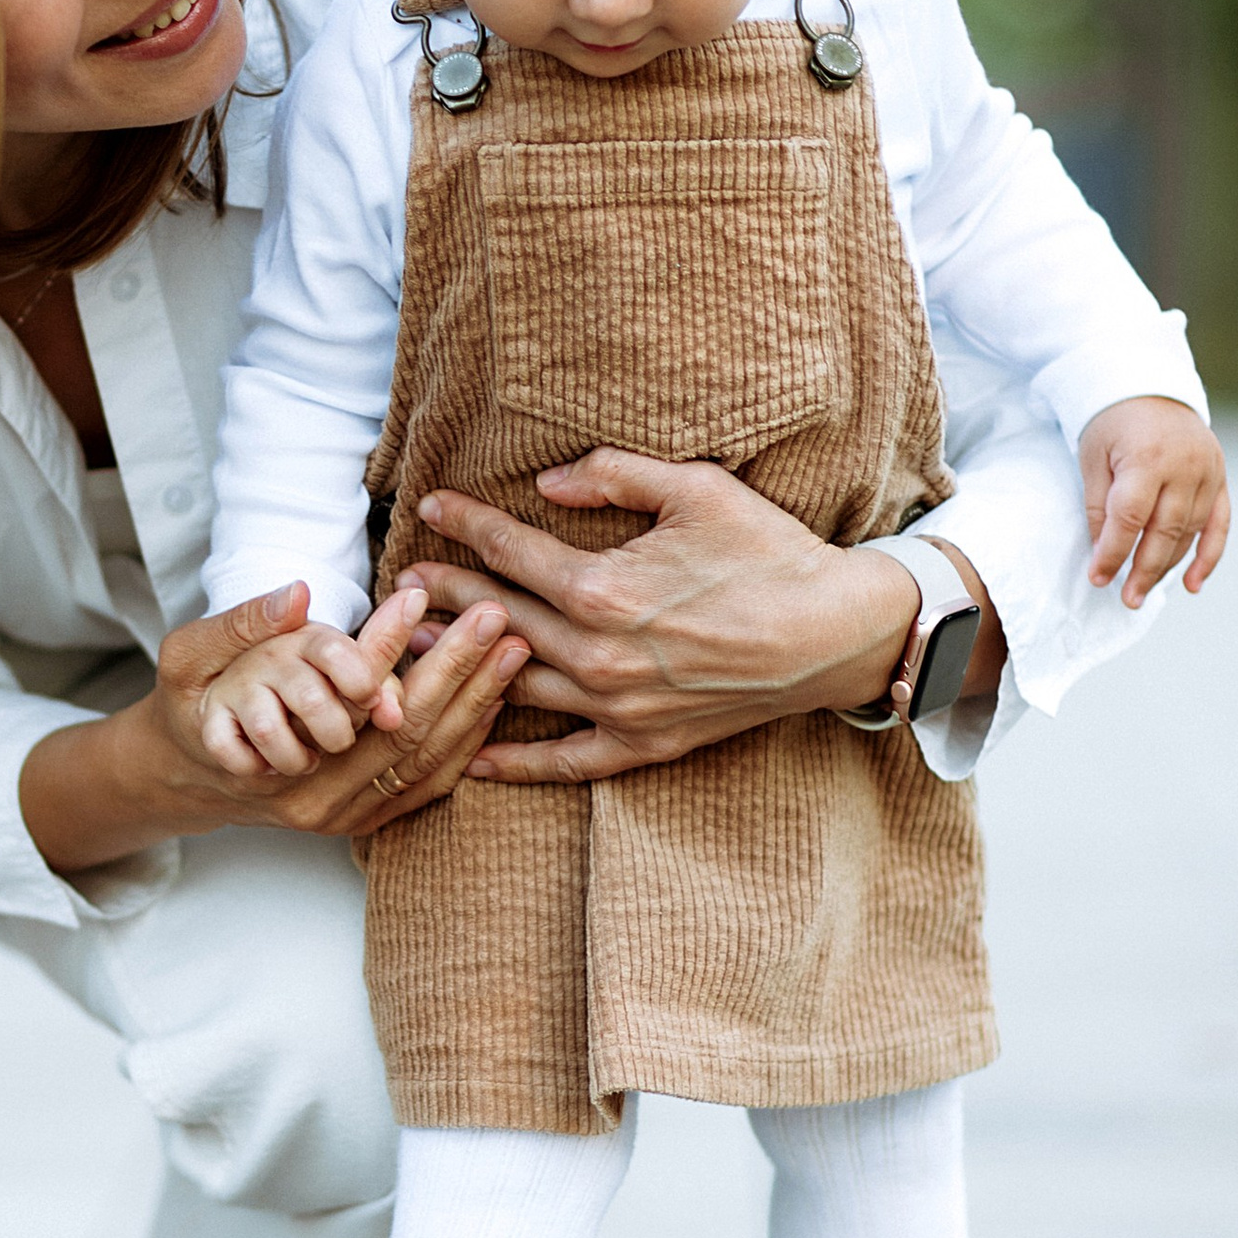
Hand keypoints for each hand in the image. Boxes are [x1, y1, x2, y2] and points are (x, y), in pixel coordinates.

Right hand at [19, 580, 530, 869]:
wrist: (187, 777)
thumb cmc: (188, 706)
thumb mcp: (186, 659)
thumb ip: (239, 625)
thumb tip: (299, 594)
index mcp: (273, 744)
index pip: (349, 690)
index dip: (392, 640)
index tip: (426, 594)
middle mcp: (312, 792)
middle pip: (403, 729)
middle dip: (457, 667)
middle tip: (496, 615)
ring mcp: (339, 816)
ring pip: (424, 761)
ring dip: (474, 704)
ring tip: (512, 650)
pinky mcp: (360, 824)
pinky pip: (428, 787)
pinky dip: (468, 742)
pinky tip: (494, 700)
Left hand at [394, 449, 932, 785]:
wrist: (836, 633)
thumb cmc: (769, 551)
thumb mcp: (696, 488)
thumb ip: (613, 473)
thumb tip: (547, 481)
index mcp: (604, 587)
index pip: (510, 553)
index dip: (466, 525)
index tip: (430, 507)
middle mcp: (598, 654)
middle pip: (497, 620)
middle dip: (443, 595)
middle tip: (401, 579)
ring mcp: (617, 706)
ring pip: (515, 687)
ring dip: (460, 669)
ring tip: (416, 651)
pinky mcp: (644, 744)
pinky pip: (564, 760)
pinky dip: (516, 763)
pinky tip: (473, 758)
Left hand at [1078, 397, 1229, 607]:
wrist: (1148, 385)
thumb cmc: (1111, 422)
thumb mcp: (1093, 457)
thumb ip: (1099, 505)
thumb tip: (1104, 552)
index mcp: (1148, 458)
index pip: (1129, 519)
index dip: (1113, 552)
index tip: (1097, 578)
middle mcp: (1186, 467)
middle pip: (1164, 531)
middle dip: (1142, 570)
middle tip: (1126, 599)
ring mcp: (1209, 472)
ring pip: (1190, 532)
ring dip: (1167, 566)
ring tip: (1142, 592)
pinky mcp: (1220, 477)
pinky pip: (1220, 524)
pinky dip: (1208, 557)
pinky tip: (1191, 584)